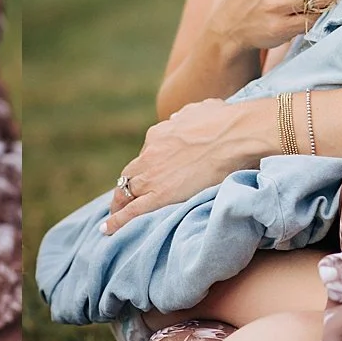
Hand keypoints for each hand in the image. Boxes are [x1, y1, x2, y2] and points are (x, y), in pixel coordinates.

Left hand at [105, 99, 257, 233]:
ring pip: (127, 192)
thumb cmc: (224, 121)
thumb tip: (180, 120)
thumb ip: (185, 117)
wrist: (233, 134)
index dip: (147, 166)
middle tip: (122, 198)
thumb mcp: (198, 110)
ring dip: (119, 204)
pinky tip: (108, 230)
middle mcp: (149, 154)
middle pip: (131, 174)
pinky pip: (133, 211)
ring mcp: (152, 175)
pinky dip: (118, 221)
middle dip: (126, 186)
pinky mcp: (160, 194)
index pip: (147, 154)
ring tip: (114, 216)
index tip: (150, 175)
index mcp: (158, 134)